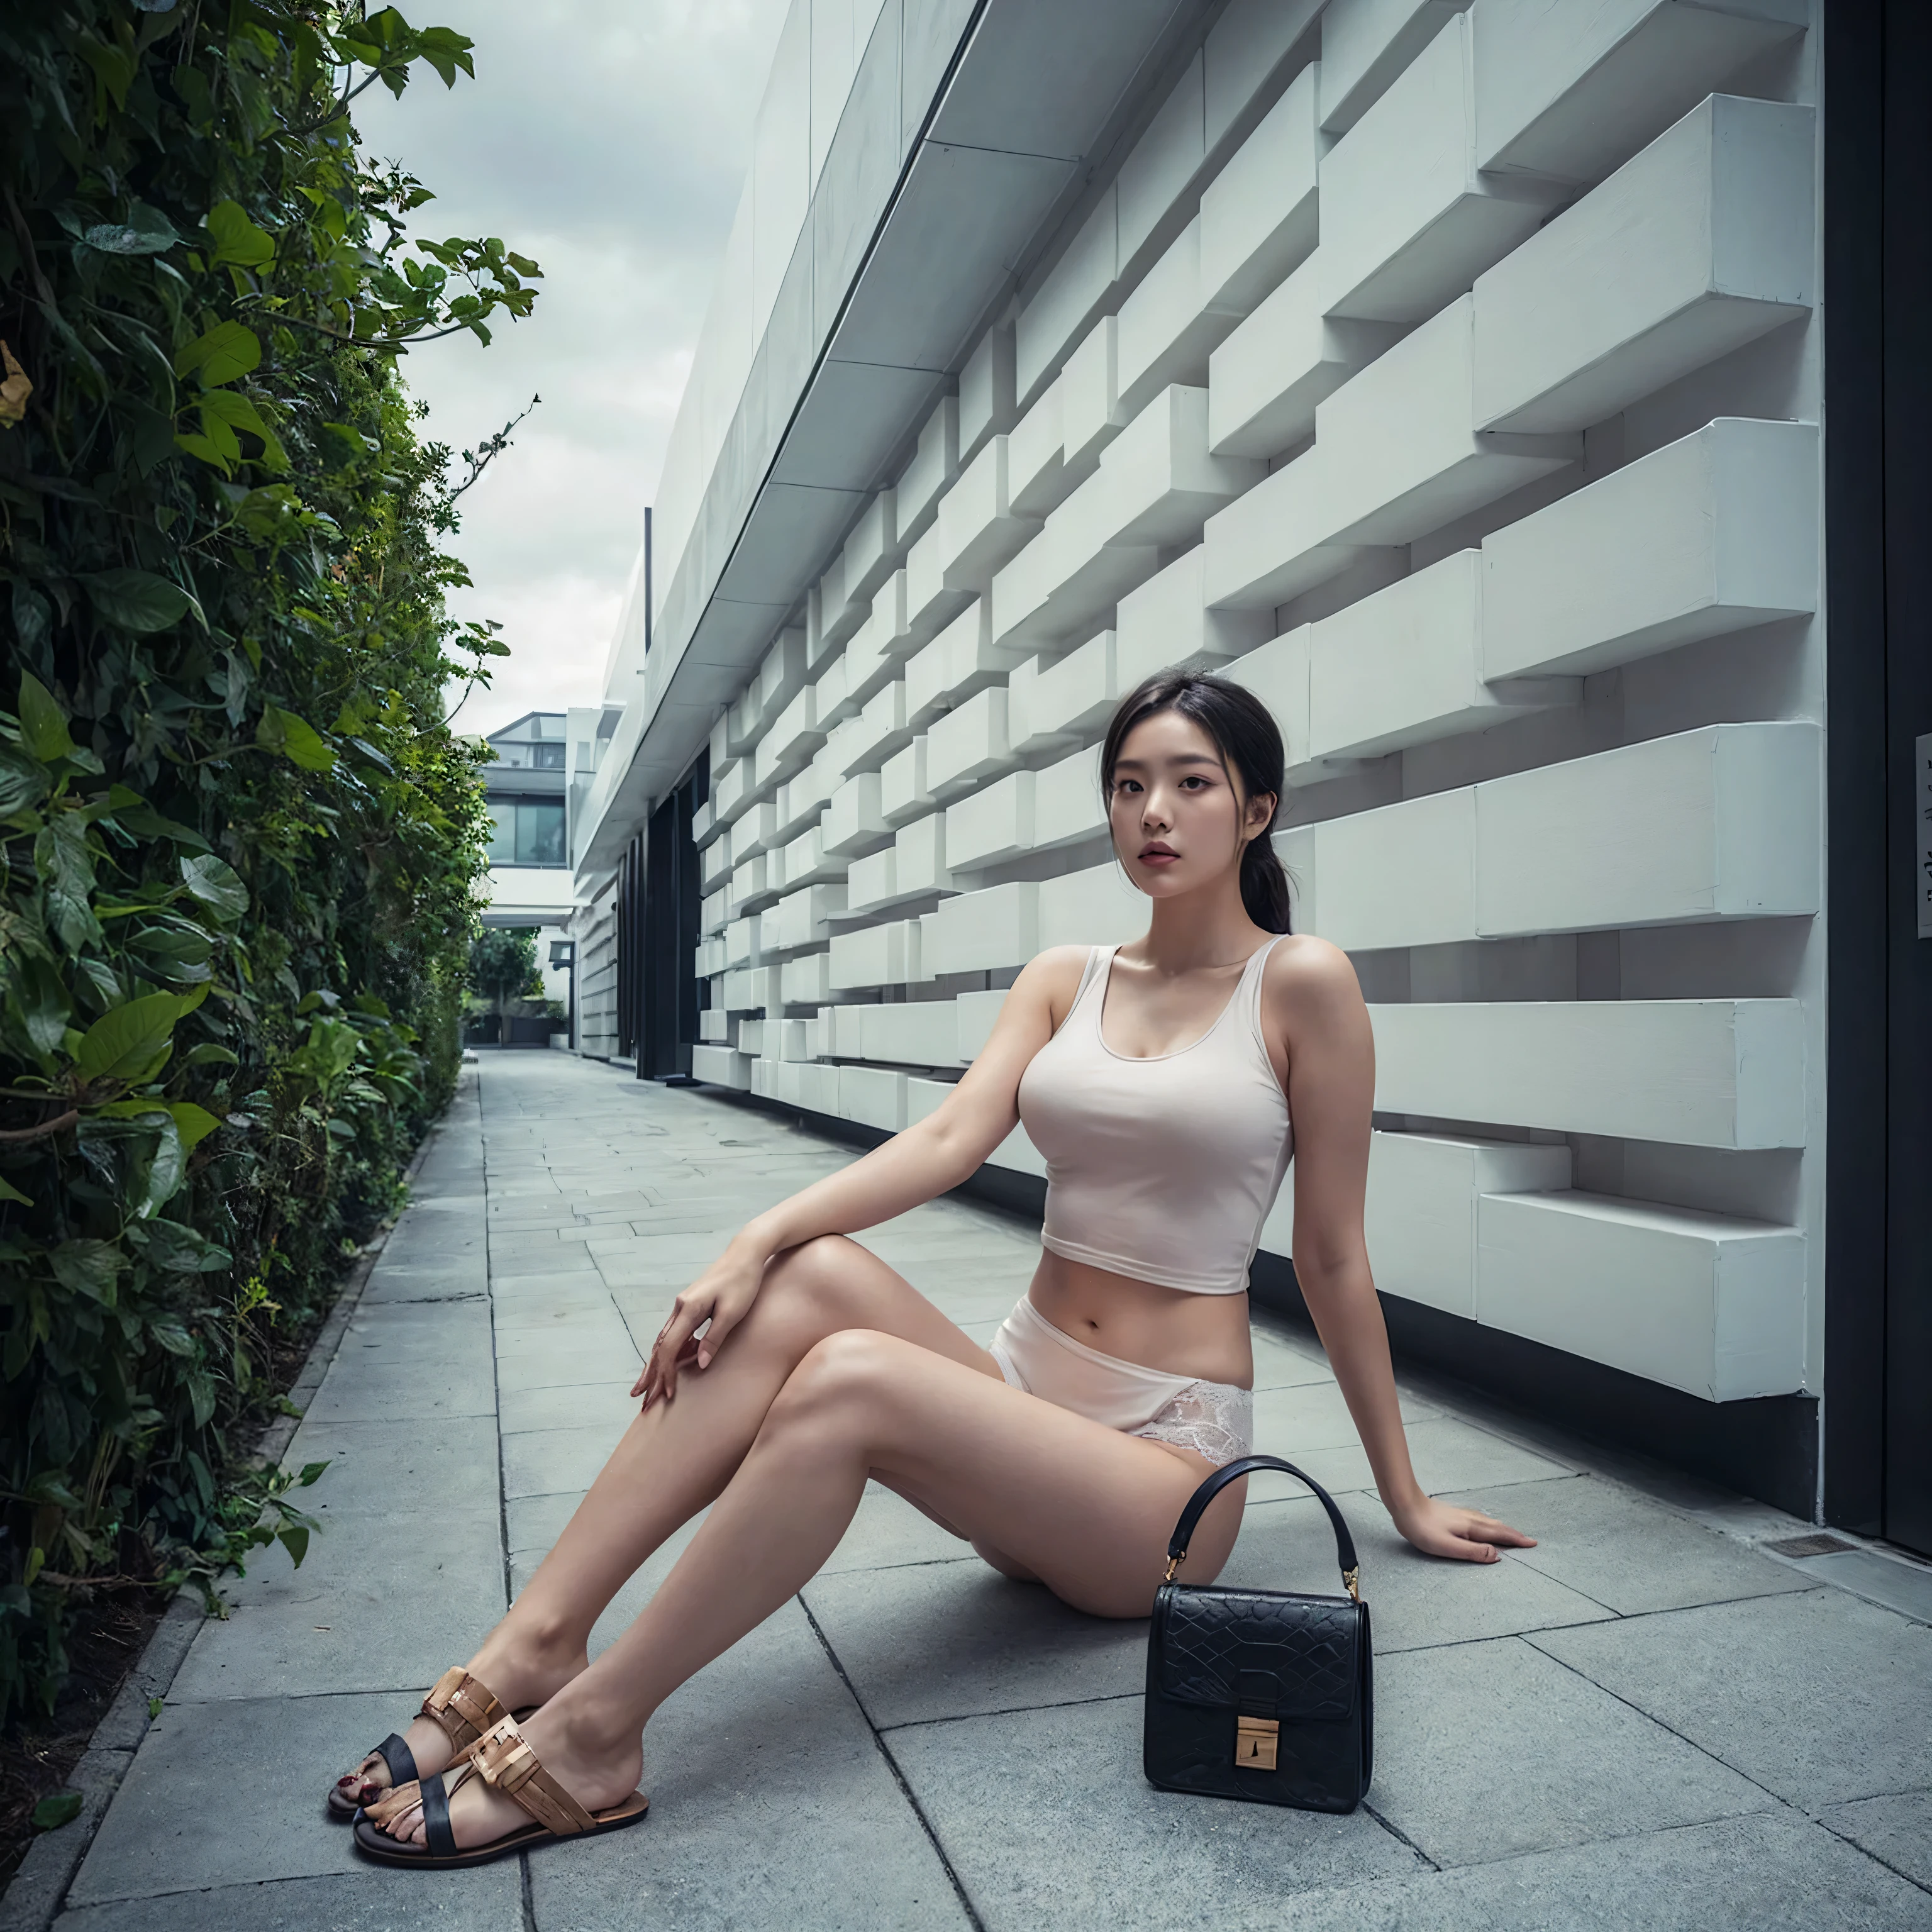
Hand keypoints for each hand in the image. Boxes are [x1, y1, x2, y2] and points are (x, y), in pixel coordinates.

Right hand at [631, 1243, 764, 1406]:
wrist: (745, 1254)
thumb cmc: (743, 1282)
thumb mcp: (732, 1313)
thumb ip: (714, 1339)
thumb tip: (699, 1365)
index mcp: (689, 1309)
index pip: (670, 1347)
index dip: (667, 1373)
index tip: (667, 1394)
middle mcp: (680, 1307)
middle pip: (659, 1346)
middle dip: (651, 1375)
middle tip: (642, 1400)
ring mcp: (683, 1306)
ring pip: (664, 1341)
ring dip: (656, 1365)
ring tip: (647, 1388)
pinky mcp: (690, 1306)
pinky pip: (675, 1333)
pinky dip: (671, 1352)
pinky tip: (675, 1365)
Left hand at [1389, 1494, 1536, 1563]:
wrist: (1405, 1505)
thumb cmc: (1423, 1529)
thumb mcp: (1449, 1546)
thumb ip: (1473, 1551)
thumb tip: (1497, 1555)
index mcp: (1472, 1528)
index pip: (1500, 1535)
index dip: (1516, 1540)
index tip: (1533, 1543)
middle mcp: (1470, 1519)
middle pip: (1497, 1527)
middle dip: (1514, 1534)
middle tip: (1528, 1541)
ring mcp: (1462, 1515)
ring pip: (1489, 1522)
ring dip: (1503, 1529)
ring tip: (1512, 1534)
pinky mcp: (1454, 1514)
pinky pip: (1480, 1520)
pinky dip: (1490, 1525)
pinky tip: (1484, 1525)